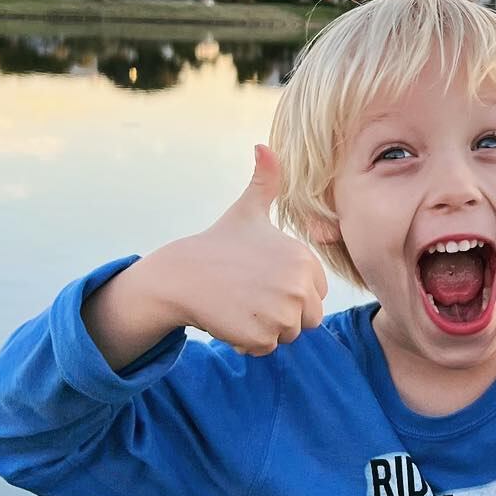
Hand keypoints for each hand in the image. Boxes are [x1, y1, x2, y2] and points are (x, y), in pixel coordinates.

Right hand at [141, 144, 328, 355]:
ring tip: (240, 305)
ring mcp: (281, 311)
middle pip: (308, 318)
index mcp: (304, 259)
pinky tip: (230, 319)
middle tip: (250, 296)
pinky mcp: (262, 335)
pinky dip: (249, 342)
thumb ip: (265, 181)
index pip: (316, 294)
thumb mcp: (247, 211)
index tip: (262, 278)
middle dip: (282, 314)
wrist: (180, 275)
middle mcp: (299, 285)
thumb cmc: (218, 244)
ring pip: (288, 335)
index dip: (290, 291)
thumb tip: (264, 145)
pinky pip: (267, 349)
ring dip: (266, 328)